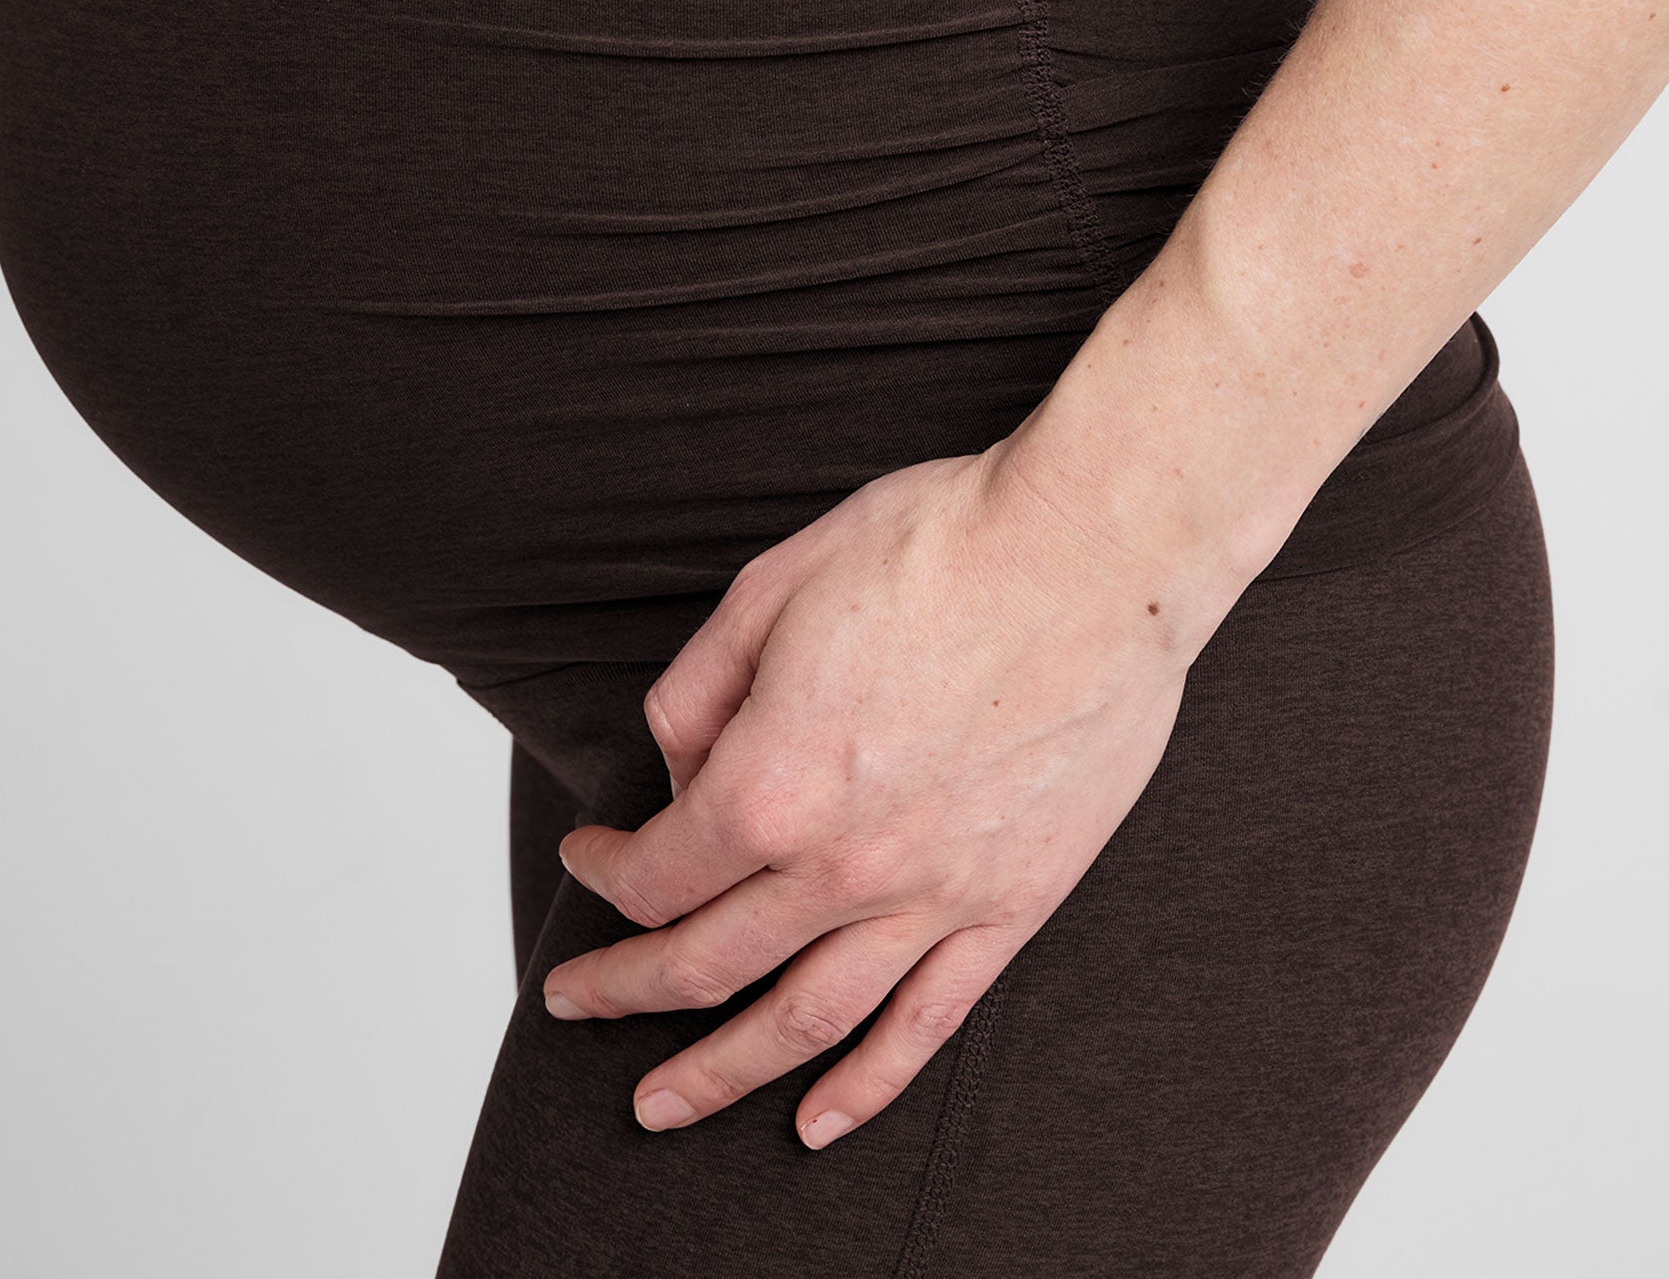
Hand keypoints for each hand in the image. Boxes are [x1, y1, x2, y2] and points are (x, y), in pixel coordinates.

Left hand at [542, 414, 1254, 1150]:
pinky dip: (867, 1086)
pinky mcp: (1011, 902)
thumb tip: (676, 765)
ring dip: (722, 1075)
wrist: (1091, 551)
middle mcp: (842, 863)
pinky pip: (927, 1022)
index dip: (607, 871)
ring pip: (805, 1022)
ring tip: (663, 1106)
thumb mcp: (772, 584)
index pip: (657, 872)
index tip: (592, 853)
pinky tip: (820, 1120)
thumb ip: (699, 689)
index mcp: (770, 781)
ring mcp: (933, 894)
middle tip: (578, 1001)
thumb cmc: (937, 547)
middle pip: (706, 964)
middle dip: (625, 991)